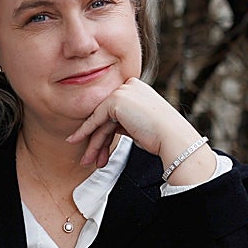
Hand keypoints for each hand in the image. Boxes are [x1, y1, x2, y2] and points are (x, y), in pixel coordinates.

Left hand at [67, 78, 213, 181]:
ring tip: (87, 161)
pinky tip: (75, 140)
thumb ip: (123, 123)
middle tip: (90, 159)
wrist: (172, 137)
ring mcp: (122, 91)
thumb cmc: (161, 137)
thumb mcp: (139, 127)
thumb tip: (106, 130)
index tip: (100, 151)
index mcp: (138, 90)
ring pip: (100, 120)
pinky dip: (85, 131)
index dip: (106, 133)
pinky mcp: (116, 99)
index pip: (115, 111)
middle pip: (106, 116)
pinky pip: (96, 118)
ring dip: (93, 142)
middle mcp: (130, 86)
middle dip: (98, 140)